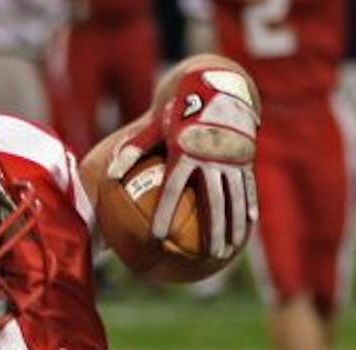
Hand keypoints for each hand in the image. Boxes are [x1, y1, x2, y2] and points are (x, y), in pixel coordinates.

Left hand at [108, 65, 259, 258]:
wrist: (216, 87)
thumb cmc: (180, 108)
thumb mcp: (155, 124)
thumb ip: (133, 149)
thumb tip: (108, 174)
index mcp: (185, 152)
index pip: (173, 190)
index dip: (164, 214)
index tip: (157, 237)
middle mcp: (210, 158)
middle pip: (212, 202)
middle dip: (212, 231)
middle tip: (209, 256)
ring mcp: (230, 159)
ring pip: (233, 199)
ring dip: (233, 226)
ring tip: (228, 250)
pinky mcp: (245, 158)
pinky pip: (247, 187)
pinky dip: (247, 207)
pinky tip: (247, 227)